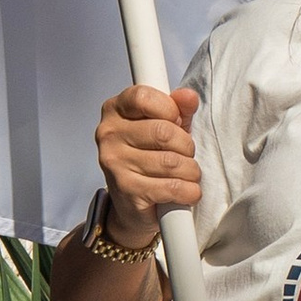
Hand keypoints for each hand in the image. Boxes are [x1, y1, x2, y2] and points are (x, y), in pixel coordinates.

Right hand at [94, 84, 200, 246]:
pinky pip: (172, 187)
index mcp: (115, 110)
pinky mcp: (127, 190)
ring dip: (190, 171)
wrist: (132, 203)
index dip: (170, 109)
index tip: (177, 121)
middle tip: (186, 154)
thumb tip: (189, 97)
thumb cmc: (148, 158)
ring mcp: (115, 163)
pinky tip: (187, 191)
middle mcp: (109, 135)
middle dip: (186, 146)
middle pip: (163, 132)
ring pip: (171, 162)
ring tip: (188, 173)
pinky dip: (189, 191)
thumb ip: (178, 108)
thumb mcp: (164, 125)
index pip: (143, 98)